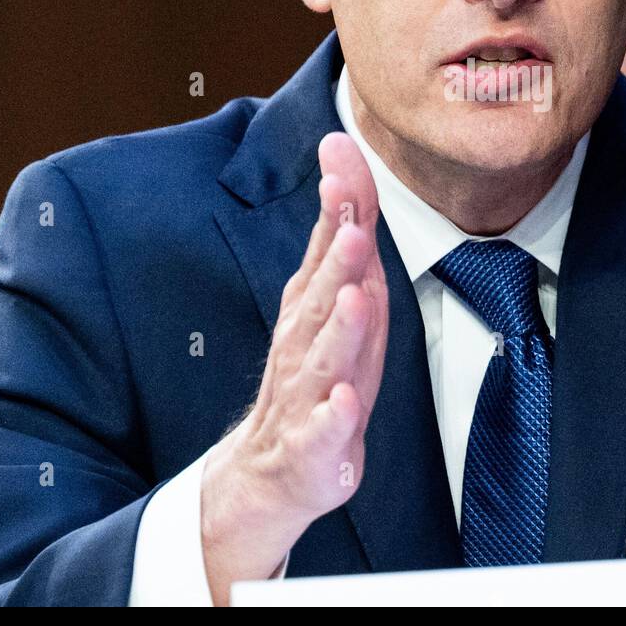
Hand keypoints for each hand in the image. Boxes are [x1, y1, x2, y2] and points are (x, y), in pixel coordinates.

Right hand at [200, 132, 389, 604]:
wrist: (271, 472)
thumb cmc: (315, 377)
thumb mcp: (332, 303)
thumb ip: (341, 236)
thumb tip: (344, 155)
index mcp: (310, 309)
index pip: (326, 249)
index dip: (338, 204)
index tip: (341, 153)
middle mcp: (303, 346)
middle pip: (321, 299)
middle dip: (339, 261)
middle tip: (354, 225)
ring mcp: (306, 398)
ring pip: (323, 361)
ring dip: (339, 329)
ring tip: (355, 298)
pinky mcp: (314, 450)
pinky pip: (323, 435)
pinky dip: (333, 418)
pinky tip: (343, 402)